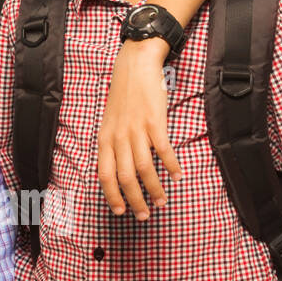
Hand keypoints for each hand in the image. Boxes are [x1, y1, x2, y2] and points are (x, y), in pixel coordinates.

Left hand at [97, 37, 181, 219]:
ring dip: (154, 189)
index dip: (112, 196)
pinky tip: (177, 176)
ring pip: (144, 168)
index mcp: (105, 139)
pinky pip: (163, 151)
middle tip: (145, 215)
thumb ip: (113, 145)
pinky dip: (171, 166)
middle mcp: (118, 137)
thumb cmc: (124, 95)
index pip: (104, 175)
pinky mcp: (154, 121)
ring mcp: (137, 129)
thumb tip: (119, 171)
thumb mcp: (110, 122)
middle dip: (135, 200)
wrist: (135, 65)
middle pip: (125, 177)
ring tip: (162, 200)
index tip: (120, 212)